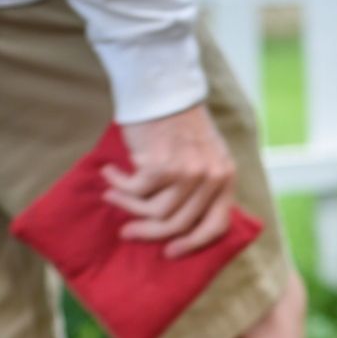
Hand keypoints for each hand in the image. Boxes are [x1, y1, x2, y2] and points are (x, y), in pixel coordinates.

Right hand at [103, 104, 235, 257]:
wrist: (161, 85)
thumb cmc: (177, 122)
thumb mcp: (204, 154)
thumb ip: (201, 185)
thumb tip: (176, 224)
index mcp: (225, 178)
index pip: (216, 225)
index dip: (194, 243)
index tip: (171, 251)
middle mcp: (212, 179)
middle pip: (180, 224)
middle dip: (150, 232)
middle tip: (128, 232)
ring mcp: (189, 174)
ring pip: (155, 211)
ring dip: (129, 206)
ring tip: (113, 196)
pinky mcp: (162, 166)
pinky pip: (137, 190)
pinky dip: (120, 185)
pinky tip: (111, 174)